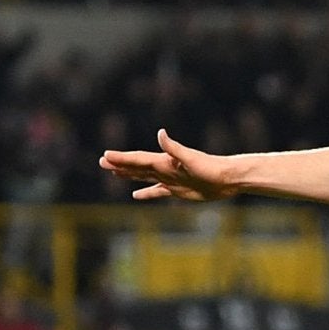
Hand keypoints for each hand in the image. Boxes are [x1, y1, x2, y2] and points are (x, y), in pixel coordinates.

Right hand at [98, 130, 238, 201]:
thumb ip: (174, 147)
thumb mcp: (190, 158)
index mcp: (164, 161)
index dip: (121, 158)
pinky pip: (157, 192)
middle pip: (137, 166)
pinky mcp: (177, 190)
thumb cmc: (210, 168)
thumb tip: (160, 133)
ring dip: (129, 174)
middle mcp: (164, 168)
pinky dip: (146, 193)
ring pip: (144, 177)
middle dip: (119, 164)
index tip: (105, 156)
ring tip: (114, 172)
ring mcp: (170, 179)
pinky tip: (136, 196)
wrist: (226, 178)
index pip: (138, 159)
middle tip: (101, 161)